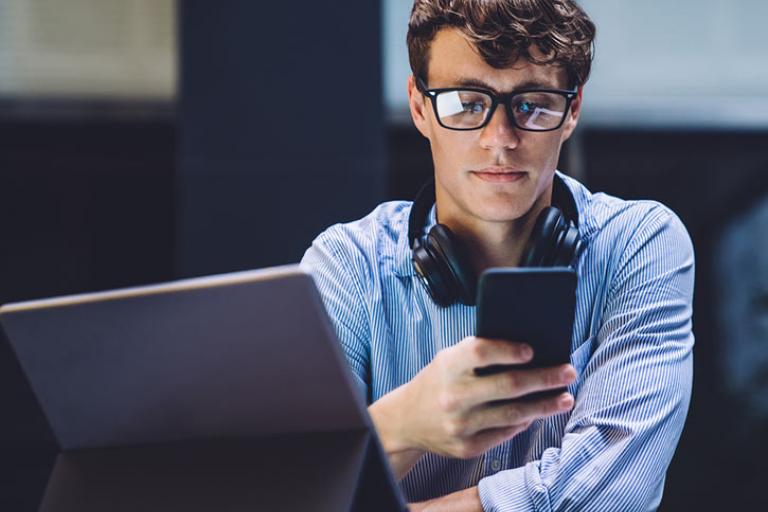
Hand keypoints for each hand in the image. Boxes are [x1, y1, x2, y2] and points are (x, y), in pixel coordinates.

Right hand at [371, 336, 575, 462]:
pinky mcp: (466, 447)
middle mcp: (454, 396)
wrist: (405, 420)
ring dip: (545, 406)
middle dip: (545, 378)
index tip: (533, 350)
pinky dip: (523, 422)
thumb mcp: (449, 360)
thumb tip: (530, 353)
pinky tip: (537, 413)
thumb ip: (479, 354)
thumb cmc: (438, 381)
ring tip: (565, 397)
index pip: (482, 353)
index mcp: (448, 366)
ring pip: (513, 414)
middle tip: (569, 371)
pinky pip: (504, 433)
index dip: (509, 350)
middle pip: (508, 385)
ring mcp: (460, 424)